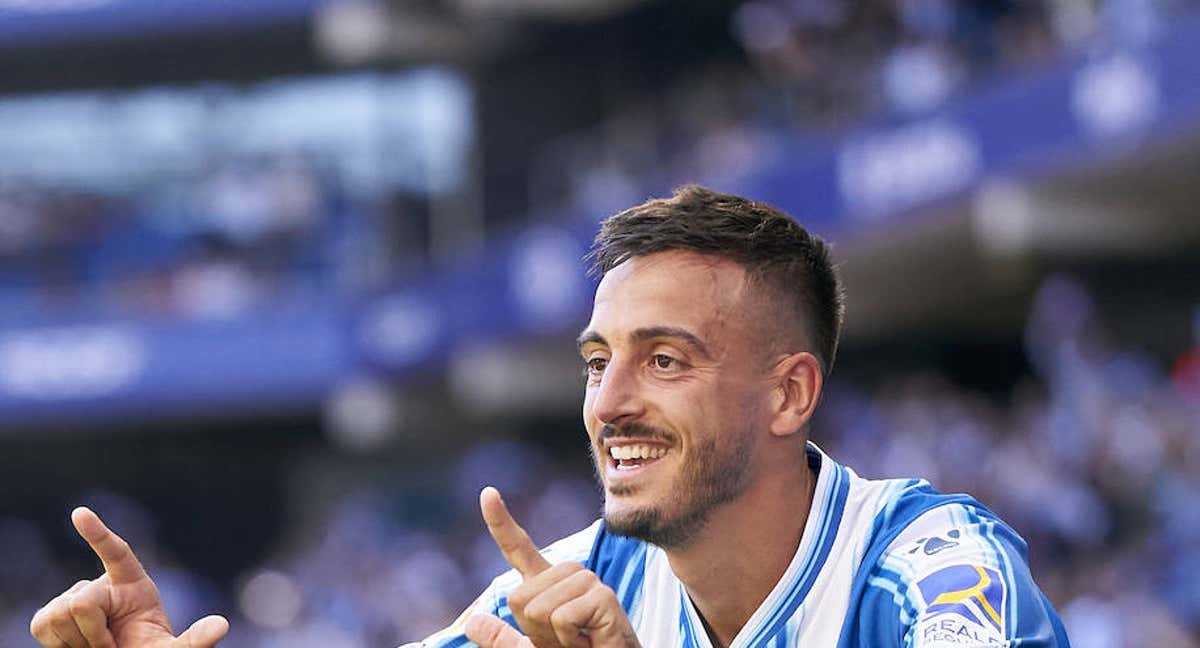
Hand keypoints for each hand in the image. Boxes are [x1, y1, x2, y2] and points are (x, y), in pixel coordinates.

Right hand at [30, 507, 228, 647]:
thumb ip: (195, 640)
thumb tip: (221, 626)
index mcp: (133, 585)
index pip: (116, 554)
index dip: (99, 535)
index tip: (80, 513)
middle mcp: (100, 587)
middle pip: (82, 601)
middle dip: (95, 633)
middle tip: (109, 647)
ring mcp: (71, 600)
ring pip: (60, 614)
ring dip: (78, 642)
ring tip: (95, 647)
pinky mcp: (49, 618)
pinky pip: (43, 625)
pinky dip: (59, 644)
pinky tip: (74, 647)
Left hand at [465, 487, 639, 647]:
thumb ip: (502, 640)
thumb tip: (472, 621)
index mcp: (548, 585)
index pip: (519, 550)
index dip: (500, 523)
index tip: (488, 493)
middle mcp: (569, 576)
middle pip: (519, 596)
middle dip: (533, 630)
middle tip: (566, 641)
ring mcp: (588, 583)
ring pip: (538, 608)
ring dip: (553, 637)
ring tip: (580, 642)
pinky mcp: (603, 597)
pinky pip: (561, 618)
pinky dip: (569, 640)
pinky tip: (590, 642)